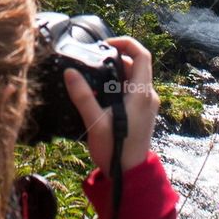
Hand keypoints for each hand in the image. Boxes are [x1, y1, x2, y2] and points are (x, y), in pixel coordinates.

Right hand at [64, 36, 159, 174]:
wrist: (129, 175)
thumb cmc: (115, 150)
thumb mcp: (95, 121)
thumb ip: (83, 95)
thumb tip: (70, 72)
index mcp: (142, 94)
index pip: (143, 55)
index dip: (126, 43)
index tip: (106, 45)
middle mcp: (148, 96)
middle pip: (137, 65)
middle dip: (116, 59)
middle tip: (94, 62)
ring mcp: (147, 105)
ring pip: (134, 78)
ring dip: (116, 73)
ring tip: (94, 77)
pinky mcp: (143, 113)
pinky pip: (133, 90)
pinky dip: (119, 85)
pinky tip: (101, 94)